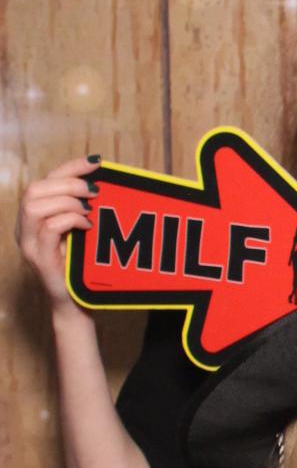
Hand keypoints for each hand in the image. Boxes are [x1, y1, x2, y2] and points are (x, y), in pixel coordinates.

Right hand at [16, 155, 97, 308]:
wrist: (76, 305)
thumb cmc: (81, 268)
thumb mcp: (80, 233)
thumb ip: (80, 210)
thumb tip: (101, 183)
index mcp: (32, 219)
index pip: (44, 181)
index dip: (69, 167)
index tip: (95, 162)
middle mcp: (24, 230)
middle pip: (35, 189)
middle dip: (68, 184)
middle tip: (94, 193)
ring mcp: (29, 245)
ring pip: (35, 206)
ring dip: (67, 202)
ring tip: (89, 212)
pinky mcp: (39, 260)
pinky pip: (48, 228)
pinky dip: (70, 220)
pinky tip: (87, 226)